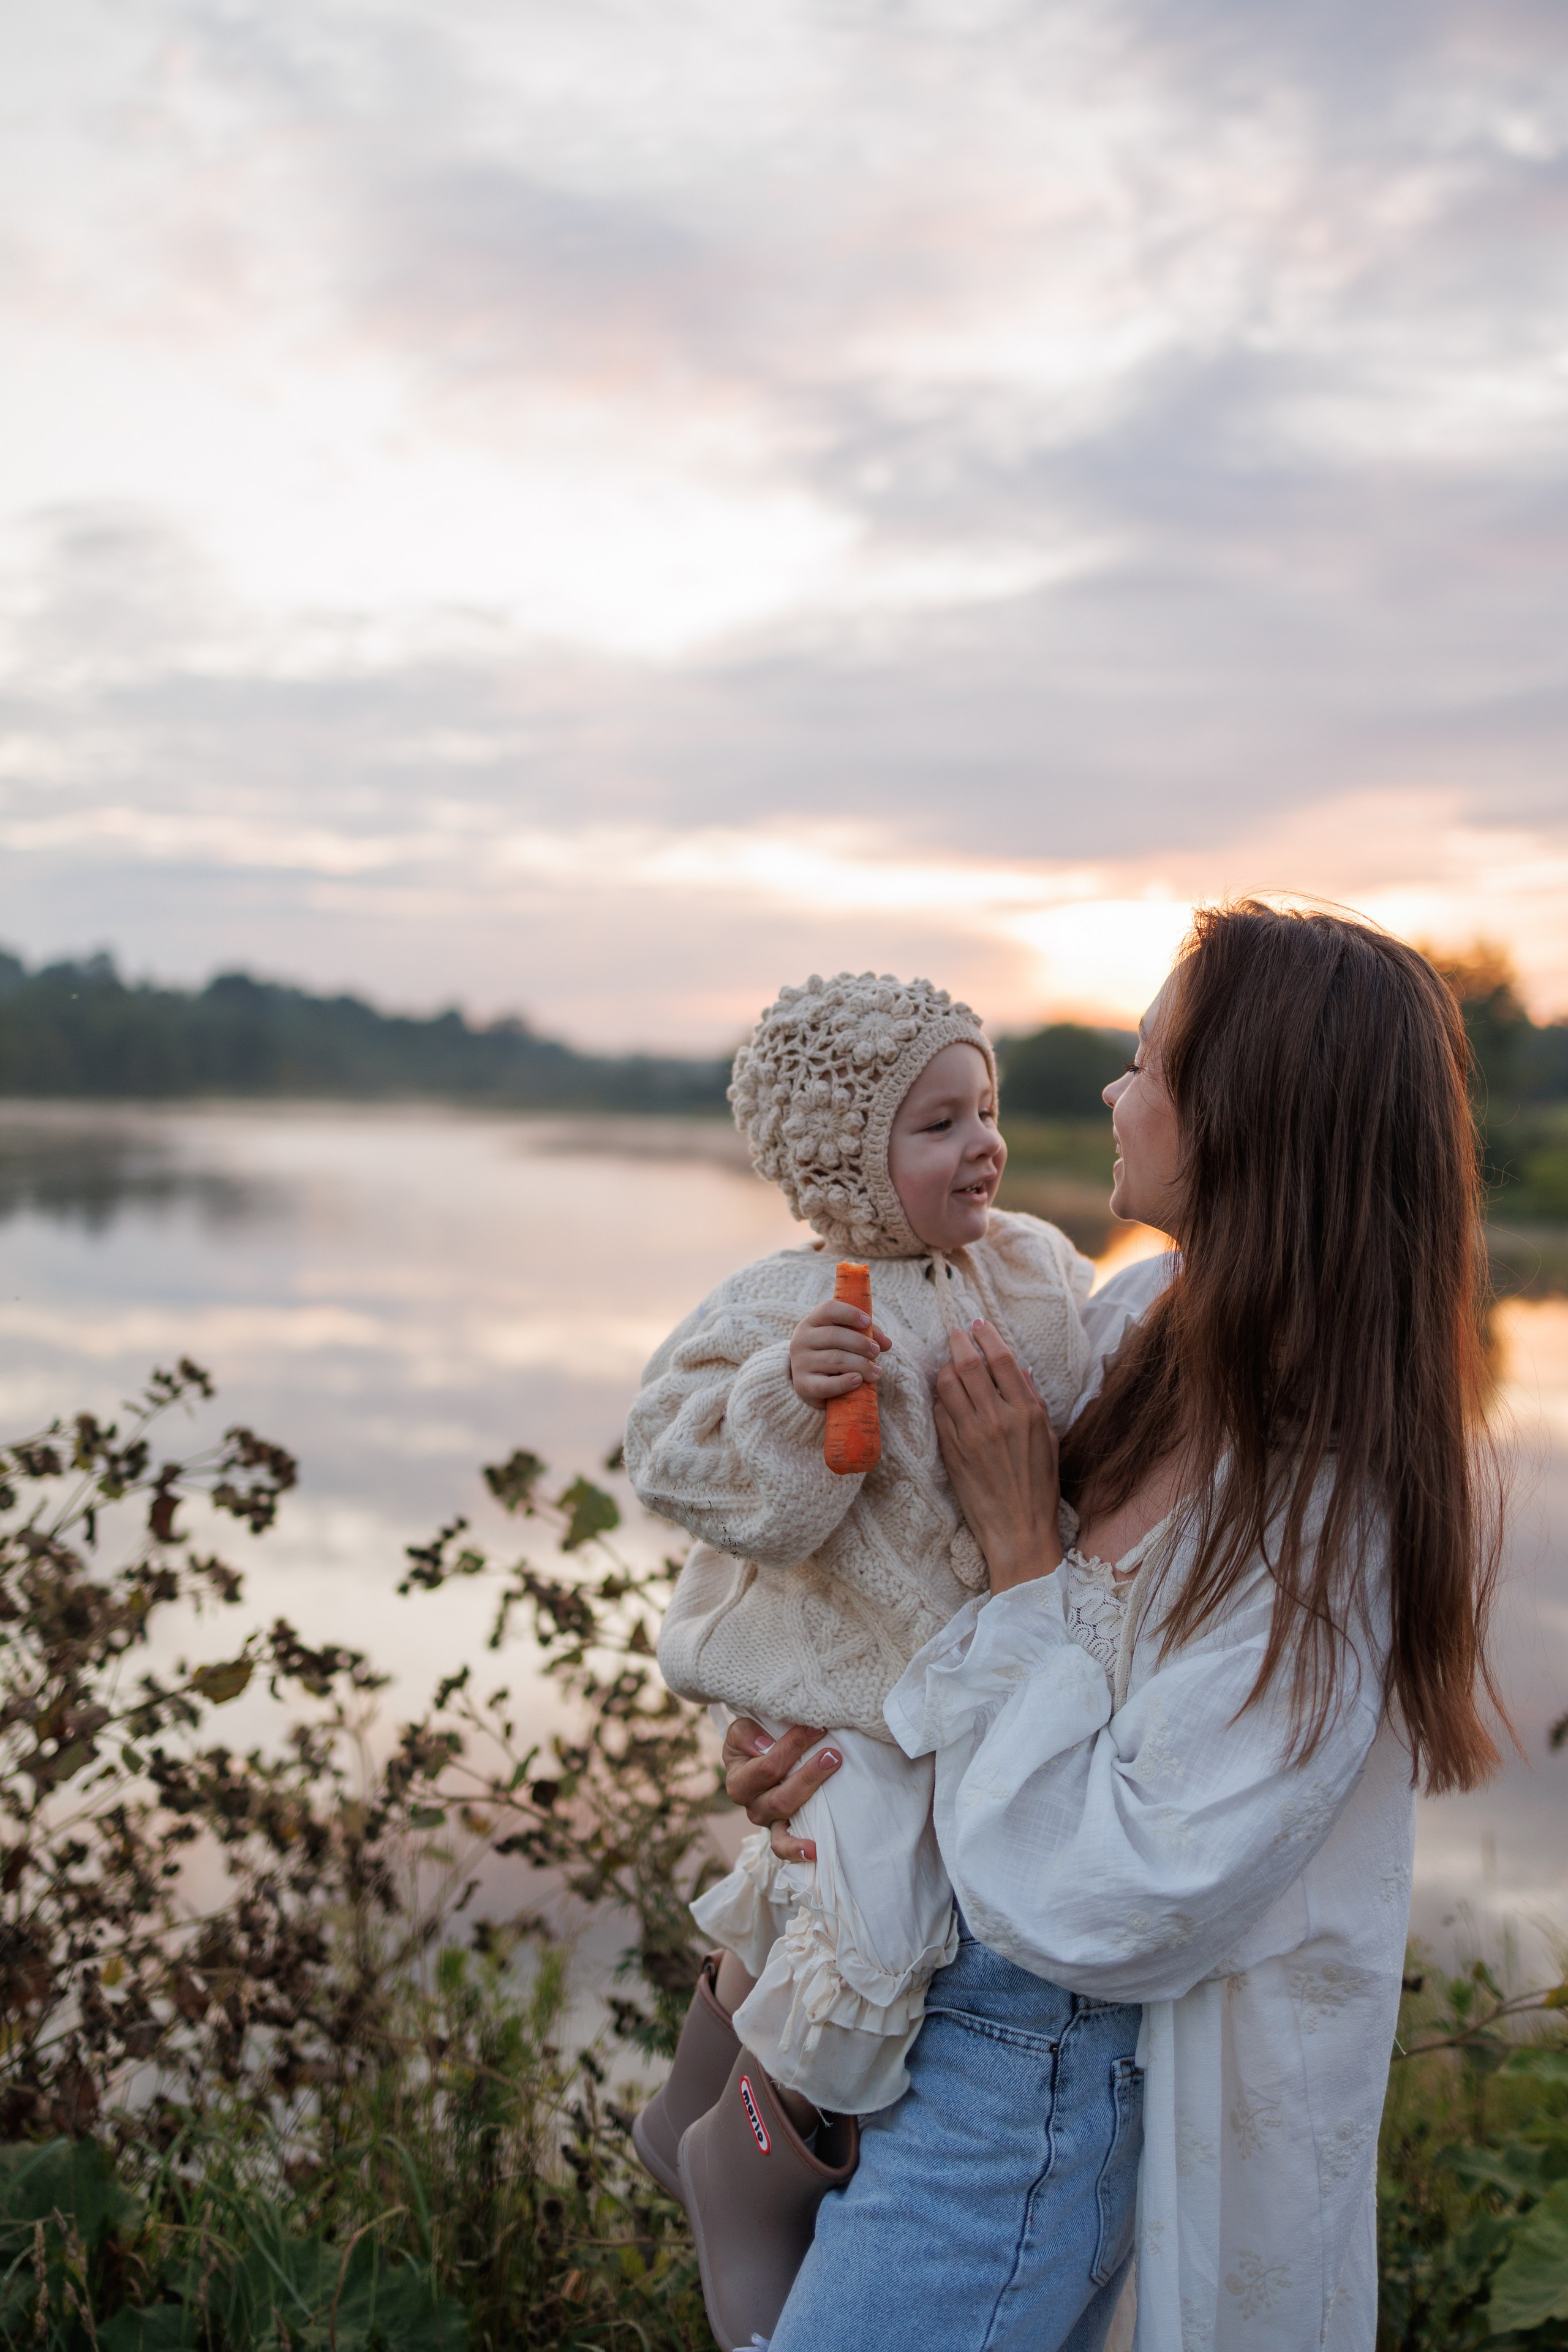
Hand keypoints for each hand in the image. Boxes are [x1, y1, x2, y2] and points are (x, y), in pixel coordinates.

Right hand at [721, 1716, 841, 1863]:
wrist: (753, 1757)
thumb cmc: (752, 1742)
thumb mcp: (742, 1731)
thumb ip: (748, 1733)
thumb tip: (765, 1746)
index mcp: (738, 1778)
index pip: (767, 1765)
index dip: (793, 1746)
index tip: (818, 1728)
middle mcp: (749, 1802)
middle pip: (780, 1794)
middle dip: (808, 1773)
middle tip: (832, 1754)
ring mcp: (765, 1819)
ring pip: (785, 1812)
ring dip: (810, 1792)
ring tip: (832, 1777)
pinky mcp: (778, 1830)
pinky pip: (782, 1846)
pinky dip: (795, 1850)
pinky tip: (814, 1850)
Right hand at [789, 1296, 890, 1405]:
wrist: (811, 1384)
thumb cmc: (833, 1355)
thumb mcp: (846, 1340)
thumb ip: (867, 1335)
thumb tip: (887, 1343)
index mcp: (811, 1323)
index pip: (828, 1309)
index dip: (850, 1313)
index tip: (868, 1322)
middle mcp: (801, 1340)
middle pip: (834, 1335)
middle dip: (861, 1343)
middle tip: (877, 1351)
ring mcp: (800, 1363)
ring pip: (835, 1359)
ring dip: (861, 1365)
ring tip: (876, 1372)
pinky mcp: (803, 1386)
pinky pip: (827, 1384)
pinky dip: (846, 1383)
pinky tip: (858, 1380)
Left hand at [935, 1320, 1063, 1592]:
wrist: (1018, 1528)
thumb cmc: (1039, 1486)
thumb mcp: (1049, 1440)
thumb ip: (1034, 1402)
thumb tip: (1021, 1370)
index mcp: (1027, 1413)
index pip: (1002, 1360)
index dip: (987, 1337)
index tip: (978, 1325)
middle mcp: (997, 1418)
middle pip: (969, 1364)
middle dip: (958, 1341)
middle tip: (955, 1332)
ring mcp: (971, 1434)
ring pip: (947, 1384)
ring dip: (945, 1367)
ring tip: (949, 1363)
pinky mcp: (952, 1450)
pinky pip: (939, 1411)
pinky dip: (940, 1397)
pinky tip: (944, 1395)